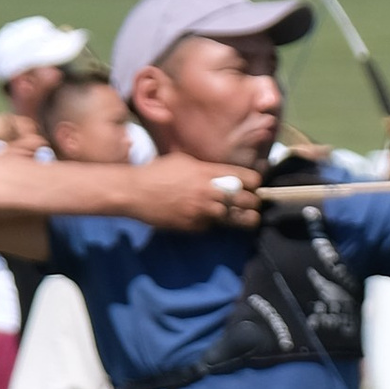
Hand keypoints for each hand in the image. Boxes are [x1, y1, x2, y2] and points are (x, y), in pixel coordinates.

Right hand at [131, 152, 262, 232]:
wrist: (135, 193)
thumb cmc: (158, 172)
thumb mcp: (185, 161)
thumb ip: (208, 168)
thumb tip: (226, 174)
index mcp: (209, 172)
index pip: (249, 179)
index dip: (255, 183)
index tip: (253, 185)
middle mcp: (210, 192)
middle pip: (250, 201)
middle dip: (253, 202)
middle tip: (250, 203)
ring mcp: (203, 212)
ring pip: (237, 219)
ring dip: (241, 218)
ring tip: (243, 216)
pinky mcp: (196, 227)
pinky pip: (214, 227)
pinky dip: (213, 223)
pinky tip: (206, 218)